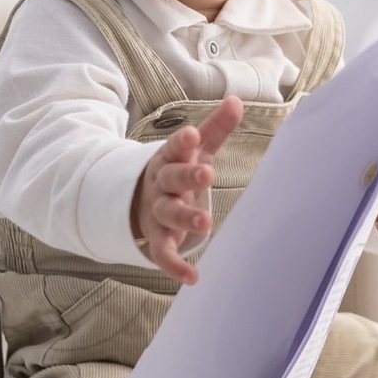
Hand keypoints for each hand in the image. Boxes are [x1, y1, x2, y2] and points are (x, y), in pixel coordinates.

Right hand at [130, 95, 243, 285]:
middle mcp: (161, 184)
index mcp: (170, 159)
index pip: (174, 148)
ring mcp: (157, 211)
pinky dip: (174, 266)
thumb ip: (216, 127)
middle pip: (171, 179)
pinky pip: (162, 252)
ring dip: (184, 218)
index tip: (191, 135)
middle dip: (187, 176)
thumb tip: (236, 101)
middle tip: (206, 174)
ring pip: (168, 214)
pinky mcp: (158, 237)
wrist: (141, 198)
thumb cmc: (178, 169)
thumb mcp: (195, 148)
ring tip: (205, 224)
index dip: (182, 142)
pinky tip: (192, 277)